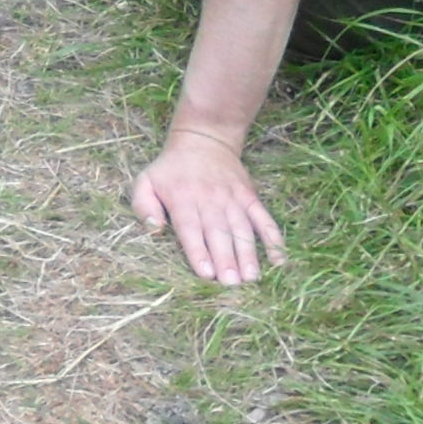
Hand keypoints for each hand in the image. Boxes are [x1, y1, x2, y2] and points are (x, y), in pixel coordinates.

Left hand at [129, 128, 286, 284]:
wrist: (203, 139)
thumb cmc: (170, 169)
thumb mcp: (145, 181)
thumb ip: (143, 206)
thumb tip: (155, 229)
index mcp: (182, 199)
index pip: (191, 228)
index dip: (198, 251)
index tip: (206, 273)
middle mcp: (209, 200)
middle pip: (218, 232)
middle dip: (225, 259)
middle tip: (232, 284)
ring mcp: (233, 198)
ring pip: (242, 228)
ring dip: (248, 253)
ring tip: (251, 277)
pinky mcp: (250, 197)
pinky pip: (264, 218)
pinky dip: (273, 238)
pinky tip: (279, 259)